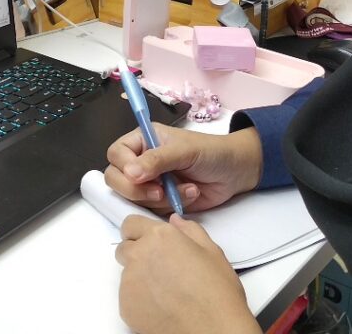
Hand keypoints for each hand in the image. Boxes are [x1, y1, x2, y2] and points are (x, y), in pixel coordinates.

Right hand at [104, 126, 262, 213]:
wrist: (235, 173)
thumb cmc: (212, 152)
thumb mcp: (184, 151)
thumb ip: (157, 160)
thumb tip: (130, 172)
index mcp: (144, 140)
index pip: (116, 153)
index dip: (123, 166)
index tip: (140, 175)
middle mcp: (142, 161)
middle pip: (116, 179)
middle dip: (136, 190)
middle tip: (159, 192)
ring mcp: (150, 183)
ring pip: (133, 199)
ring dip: (159, 199)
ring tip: (186, 188)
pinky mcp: (161, 201)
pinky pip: (151, 211)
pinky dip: (170, 207)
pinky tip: (189, 195)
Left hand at [115, 214, 260, 333]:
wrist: (212, 330)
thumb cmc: (217, 291)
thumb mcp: (212, 251)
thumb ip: (189, 230)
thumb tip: (174, 221)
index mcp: (160, 237)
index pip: (131, 224)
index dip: (140, 232)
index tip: (149, 242)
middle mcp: (139, 255)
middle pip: (125, 248)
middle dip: (137, 254)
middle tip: (159, 268)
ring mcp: (129, 282)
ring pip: (126, 273)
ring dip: (139, 277)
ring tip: (165, 290)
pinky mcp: (126, 306)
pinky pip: (127, 296)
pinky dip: (139, 299)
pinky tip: (161, 306)